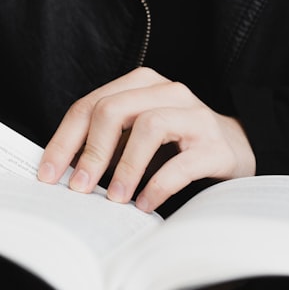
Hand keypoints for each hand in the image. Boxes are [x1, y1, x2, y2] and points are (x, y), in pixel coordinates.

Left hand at [37, 67, 255, 212]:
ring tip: (114, 198)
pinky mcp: (216, 146)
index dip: (64, 141)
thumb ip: (105, 143)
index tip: (48, 174)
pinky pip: (181, 163)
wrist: (240, 148)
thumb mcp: (136, 136)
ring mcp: (195, 116)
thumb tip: (61, 173)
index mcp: (141, 85)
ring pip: (149, 127)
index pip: (89, 106)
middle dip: (90, 152)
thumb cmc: (176, 145)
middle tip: (78, 188)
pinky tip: (145, 204)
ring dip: (124, 168)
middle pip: (114, 110)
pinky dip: (157, 186)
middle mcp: (168, 92)